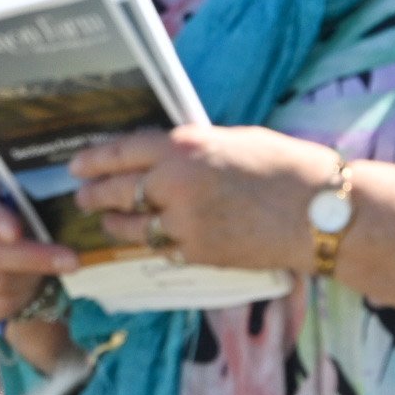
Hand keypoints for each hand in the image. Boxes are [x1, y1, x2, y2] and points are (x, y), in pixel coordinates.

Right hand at [0, 176, 75, 326]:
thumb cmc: (10, 215)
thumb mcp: (18, 200)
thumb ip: (31, 206)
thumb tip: (68, 218)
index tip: (16, 231)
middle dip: (33, 258)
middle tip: (72, 261)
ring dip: (29, 280)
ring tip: (45, 271)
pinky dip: (19, 299)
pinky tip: (28, 286)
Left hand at [72, 124, 341, 272]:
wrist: (319, 211)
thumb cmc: (283, 166)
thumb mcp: (231, 140)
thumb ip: (192, 148)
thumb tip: (164, 155)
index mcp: (184, 145)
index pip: (121, 151)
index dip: (93, 159)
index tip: (75, 166)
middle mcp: (175, 182)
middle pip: (116, 191)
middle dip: (94, 196)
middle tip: (82, 198)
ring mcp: (185, 222)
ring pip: (131, 228)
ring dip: (114, 225)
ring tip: (106, 223)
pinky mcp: (199, 253)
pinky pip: (162, 249)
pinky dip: (152, 245)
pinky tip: (147, 241)